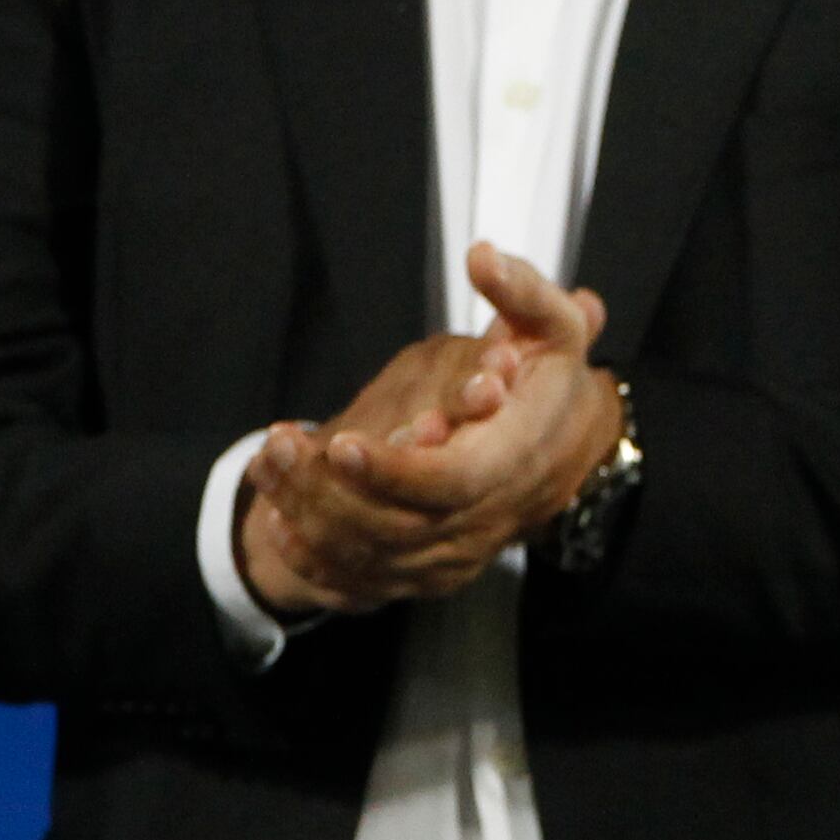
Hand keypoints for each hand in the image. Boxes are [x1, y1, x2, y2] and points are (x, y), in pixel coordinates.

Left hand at [241, 247, 623, 613]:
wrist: (570, 445)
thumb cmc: (552, 380)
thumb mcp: (553, 325)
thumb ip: (522, 291)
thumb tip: (483, 257)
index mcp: (513, 462)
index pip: (449, 482)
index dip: (392, 470)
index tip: (339, 442)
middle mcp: (485, 519)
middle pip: (396, 526)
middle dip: (327, 491)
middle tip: (279, 446)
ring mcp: (456, 554)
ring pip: (369, 557)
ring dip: (308, 515)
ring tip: (269, 465)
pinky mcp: (427, 572)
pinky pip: (363, 583)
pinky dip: (315, 558)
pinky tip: (281, 519)